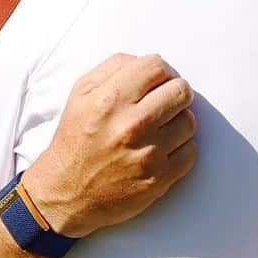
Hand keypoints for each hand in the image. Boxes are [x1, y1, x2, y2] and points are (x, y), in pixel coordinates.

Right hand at [23, 53, 196, 238]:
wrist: (66, 193)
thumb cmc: (75, 140)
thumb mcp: (81, 94)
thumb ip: (115, 68)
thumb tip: (152, 64)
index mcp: (109, 100)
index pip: (157, 66)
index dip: (160, 72)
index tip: (156, 82)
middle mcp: (130, 126)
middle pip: (181, 91)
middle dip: (174, 93)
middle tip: (162, 104)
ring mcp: (148, 154)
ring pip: (189, 121)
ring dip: (177, 122)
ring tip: (159, 130)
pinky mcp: (159, 179)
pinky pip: (191, 152)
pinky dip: (180, 149)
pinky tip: (161, 150)